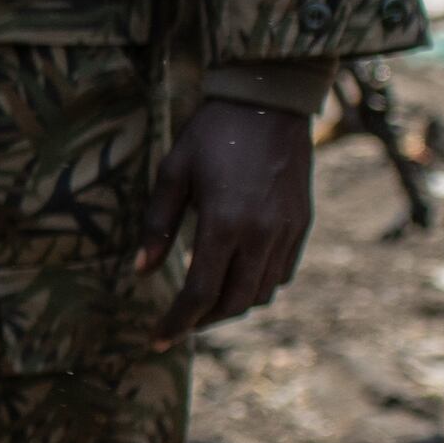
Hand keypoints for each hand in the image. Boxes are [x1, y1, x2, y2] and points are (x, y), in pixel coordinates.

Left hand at [148, 98, 320, 340]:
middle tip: (180, 323)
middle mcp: (261, 235)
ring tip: (206, 303)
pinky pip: (283, 272)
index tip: (158, 340)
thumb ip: (157, 226)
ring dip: (232, 305)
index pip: (200, 294)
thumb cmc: (212, 133)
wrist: (268, 102)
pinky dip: (259, 285)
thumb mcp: (173, 173)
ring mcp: (286, 231)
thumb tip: (141, 271)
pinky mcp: (302, 223)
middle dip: (204, 320)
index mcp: (224, 224)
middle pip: (234, 303)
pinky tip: (238, 277)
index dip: (177, 322)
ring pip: (262, 292)